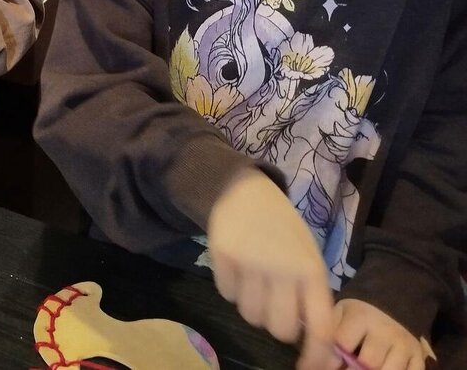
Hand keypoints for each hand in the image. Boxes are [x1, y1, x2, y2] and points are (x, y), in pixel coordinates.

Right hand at [207, 169, 337, 369]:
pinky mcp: (224, 257)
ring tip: (254, 282)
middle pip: (279, 329)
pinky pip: (227, 295)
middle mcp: (283, 269)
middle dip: (276, 325)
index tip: (307, 367)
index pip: (320, 326)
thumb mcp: (307, 257)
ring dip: (252, 307)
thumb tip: (313, 344)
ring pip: (250, 316)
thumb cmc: (283, 230)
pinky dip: (232, 289)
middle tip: (274, 306)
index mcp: (312, 271)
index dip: (316, 355)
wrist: (245, 191)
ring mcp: (251, 263)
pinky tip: (238, 268)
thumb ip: (311, 296)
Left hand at [332, 299, 426, 369]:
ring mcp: (405, 344)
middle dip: (358, 367)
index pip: (344, 342)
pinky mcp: (419, 357)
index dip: (338, 352)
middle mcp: (386, 330)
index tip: (339, 353)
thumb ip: (331, 334)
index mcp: (361, 316)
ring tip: (369, 366)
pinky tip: (385, 367)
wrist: (390, 306)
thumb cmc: (357, 316)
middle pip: (370, 362)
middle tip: (355, 364)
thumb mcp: (340, 315)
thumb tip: (328, 363)